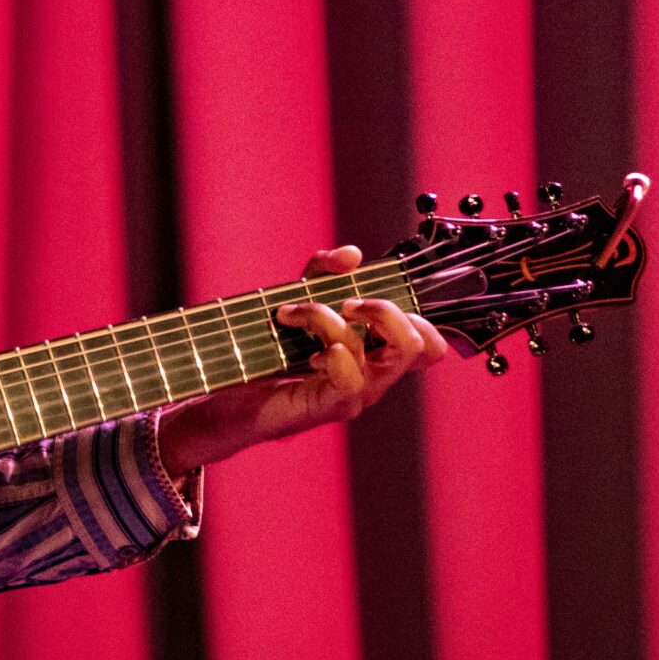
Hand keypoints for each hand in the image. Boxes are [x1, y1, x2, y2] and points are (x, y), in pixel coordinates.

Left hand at [156, 245, 450, 475]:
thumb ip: (322, 271)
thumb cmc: (267, 352)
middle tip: (344, 303)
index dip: (413, 311)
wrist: (229, 397)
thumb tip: (352, 254)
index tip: (362, 294)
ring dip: (331, 318)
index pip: (429, 341)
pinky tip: (307, 349)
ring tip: (291, 314)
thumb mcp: (297, 297)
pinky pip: (353, 378)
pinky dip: (334, 351)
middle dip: (386, 310)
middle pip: (423, 346)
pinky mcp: (331, 406)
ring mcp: (357, 393)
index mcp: (376, 353)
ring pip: (385, 354)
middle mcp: (375, 375)